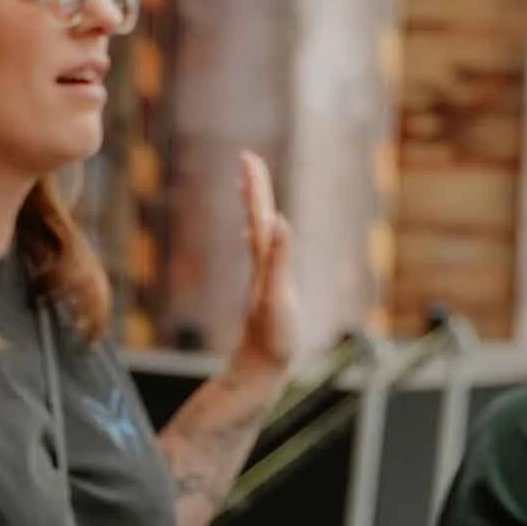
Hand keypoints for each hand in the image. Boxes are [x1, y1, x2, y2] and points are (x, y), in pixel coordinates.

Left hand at [234, 149, 296, 377]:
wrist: (259, 369)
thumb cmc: (271, 336)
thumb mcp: (278, 295)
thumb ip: (278, 259)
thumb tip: (277, 221)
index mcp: (263, 261)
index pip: (259, 215)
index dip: (255, 186)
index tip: (248, 156)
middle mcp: (260, 264)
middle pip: (256, 217)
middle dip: (254, 187)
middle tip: (248, 159)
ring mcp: (262, 277)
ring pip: (257, 232)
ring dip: (255, 207)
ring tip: (249, 188)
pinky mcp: (268, 291)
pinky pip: (263, 254)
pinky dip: (261, 237)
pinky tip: (259, 237)